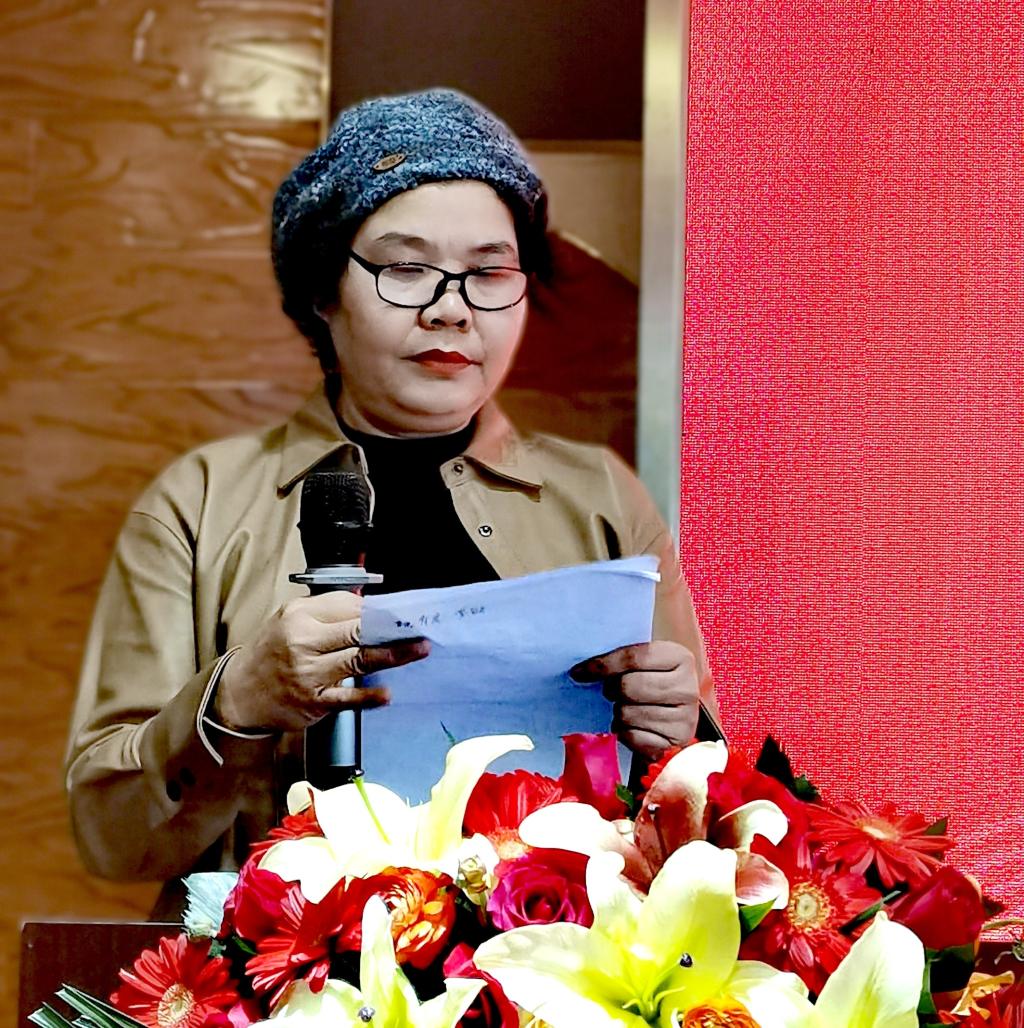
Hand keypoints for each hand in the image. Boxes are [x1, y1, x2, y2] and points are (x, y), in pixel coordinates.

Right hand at [215, 592, 428, 731]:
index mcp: (299, 618)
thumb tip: (367, 607)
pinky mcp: (315, 702)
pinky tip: (387, 694)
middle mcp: (303, 644)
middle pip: (357, 631)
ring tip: (419, 649)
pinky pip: (347, 698)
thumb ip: (326, 610)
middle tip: (418, 626)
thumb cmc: (271, 652)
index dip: (377, 609)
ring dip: (393, 656)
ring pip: (358, 660)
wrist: (239, 693)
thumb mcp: (289, 619)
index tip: (401, 611)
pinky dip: (369, 697)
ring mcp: (310, 675)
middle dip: (391, 628)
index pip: (348, 607)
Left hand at [571, 641, 699, 757]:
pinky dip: (625, 732)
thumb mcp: (643, 662)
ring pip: (628, 714)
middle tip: (610, 692)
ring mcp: (685, 718)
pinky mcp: (675, 743)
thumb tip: (580, 669)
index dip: (601, 665)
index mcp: (680, 657)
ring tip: (626, 708)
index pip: (633, 657)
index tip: (579, 672)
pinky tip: (633, 726)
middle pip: (629, 687)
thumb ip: (619, 658)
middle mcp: (688, 687)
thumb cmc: (652, 681)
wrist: (675, 713)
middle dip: (611, 690)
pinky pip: (632, 737)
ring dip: (618, 713)